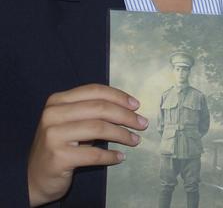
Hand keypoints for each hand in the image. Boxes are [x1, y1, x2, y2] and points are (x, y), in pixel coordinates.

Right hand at [27, 84, 147, 206]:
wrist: (34, 177)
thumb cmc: (60, 145)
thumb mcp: (71, 122)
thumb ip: (92, 110)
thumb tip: (129, 107)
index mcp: (57, 101)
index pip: (94, 91)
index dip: (119, 96)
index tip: (136, 105)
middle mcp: (53, 114)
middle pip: (100, 108)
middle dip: (126, 115)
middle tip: (142, 123)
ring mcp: (53, 135)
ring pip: (99, 129)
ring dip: (123, 134)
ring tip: (135, 140)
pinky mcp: (58, 157)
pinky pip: (94, 154)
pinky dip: (111, 155)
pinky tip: (120, 157)